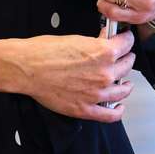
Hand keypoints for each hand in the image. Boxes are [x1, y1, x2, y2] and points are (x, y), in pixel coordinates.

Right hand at [2, 29, 135, 122]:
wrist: (27, 68)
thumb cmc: (44, 51)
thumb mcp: (74, 38)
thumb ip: (93, 43)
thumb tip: (102, 41)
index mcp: (103, 52)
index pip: (126, 44)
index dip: (126, 40)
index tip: (125, 40)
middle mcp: (104, 74)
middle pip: (127, 66)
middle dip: (126, 59)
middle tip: (123, 57)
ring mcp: (97, 94)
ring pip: (122, 91)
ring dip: (126, 85)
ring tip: (125, 82)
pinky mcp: (86, 109)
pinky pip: (110, 115)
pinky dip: (117, 111)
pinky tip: (118, 107)